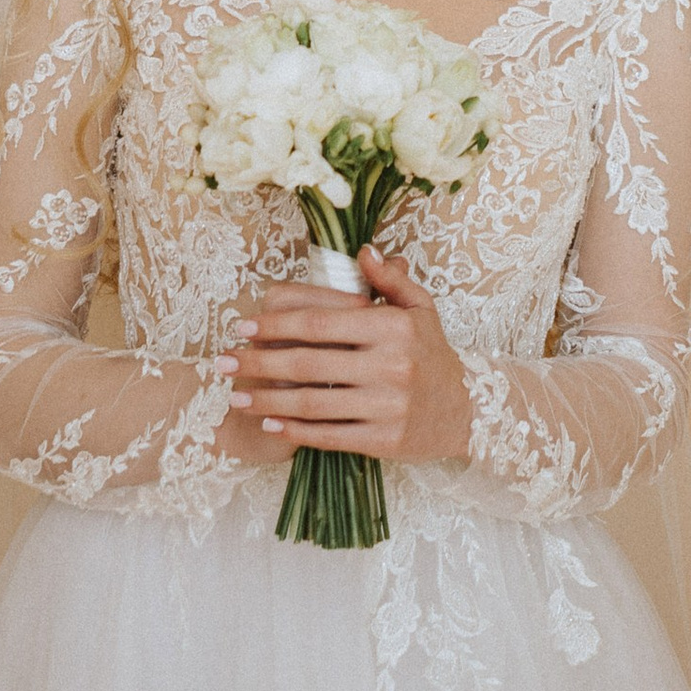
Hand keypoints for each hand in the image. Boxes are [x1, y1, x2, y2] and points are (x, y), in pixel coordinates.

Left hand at [219, 249, 471, 465]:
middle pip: (309, 363)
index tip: (242, 326)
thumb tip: (361, 250)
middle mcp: (391, 366)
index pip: (321, 322)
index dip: (277, 324)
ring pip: (314, 403)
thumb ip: (389, 280)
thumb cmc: (434, 354)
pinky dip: (296, 430)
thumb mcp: (420, 309)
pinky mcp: (385, 441)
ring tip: (235, 397)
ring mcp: (387, 407)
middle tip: (222, 363)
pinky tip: (269, 424)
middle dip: (259, 363)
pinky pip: (330, 436)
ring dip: (268, 401)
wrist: (468, 411)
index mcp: (393, 327)